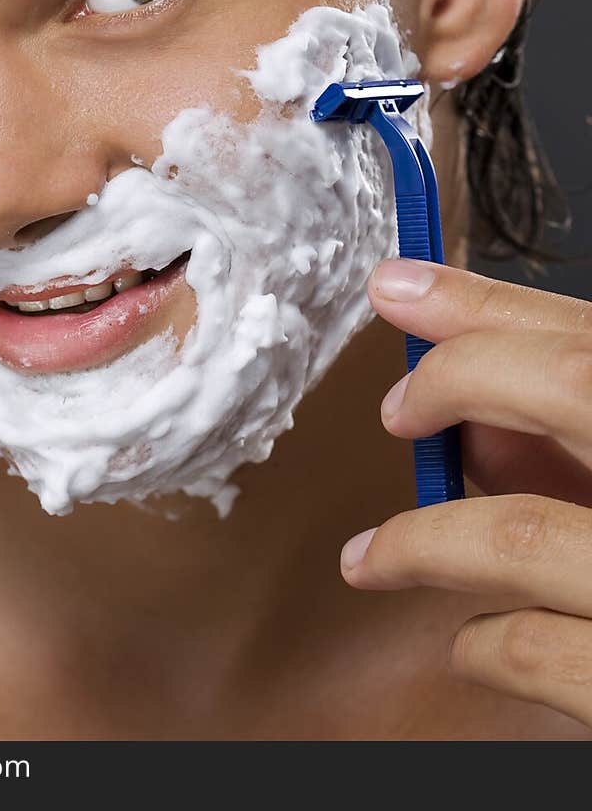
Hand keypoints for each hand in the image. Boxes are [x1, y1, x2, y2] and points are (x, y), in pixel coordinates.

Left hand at [340, 257, 591, 727]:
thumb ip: (568, 448)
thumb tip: (465, 422)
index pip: (586, 337)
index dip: (484, 306)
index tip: (399, 288)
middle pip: (573, 381)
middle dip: (459, 377)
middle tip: (396, 410)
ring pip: (520, 533)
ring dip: (418, 541)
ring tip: (368, 558)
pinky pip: (535, 650)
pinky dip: (482, 642)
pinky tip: (473, 638)